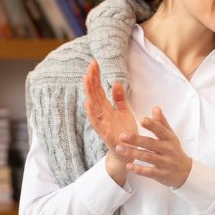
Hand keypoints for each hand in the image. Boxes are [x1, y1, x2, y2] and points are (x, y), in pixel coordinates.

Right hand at [83, 61, 135, 183]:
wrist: (128, 152)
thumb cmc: (124, 132)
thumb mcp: (124, 112)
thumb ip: (119, 99)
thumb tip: (116, 82)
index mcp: (107, 108)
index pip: (99, 89)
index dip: (96, 77)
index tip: (95, 63)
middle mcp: (102, 114)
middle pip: (94, 94)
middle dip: (92, 80)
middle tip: (90, 65)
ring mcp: (102, 124)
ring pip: (93, 106)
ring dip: (89, 93)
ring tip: (86, 79)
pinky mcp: (105, 134)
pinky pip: (97, 123)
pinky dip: (92, 113)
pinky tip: (89, 103)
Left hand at [112, 107, 194, 188]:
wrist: (186, 172)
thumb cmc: (175, 151)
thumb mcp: (171, 136)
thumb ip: (162, 123)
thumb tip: (155, 108)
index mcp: (169, 139)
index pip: (160, 130)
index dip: (152, 125)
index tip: (142, 120)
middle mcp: (167, 150)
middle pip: (151, 143)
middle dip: (136, 139)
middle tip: (122, 136)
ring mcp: (165, 162)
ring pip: (148, 157)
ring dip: (133, 153)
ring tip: (120, 149)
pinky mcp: (161, 174)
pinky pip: (149, 172)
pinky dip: (139, 169)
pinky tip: (129, 166)